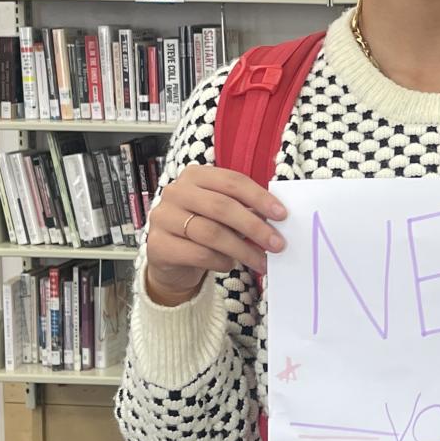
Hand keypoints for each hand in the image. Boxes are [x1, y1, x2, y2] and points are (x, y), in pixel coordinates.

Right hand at [142, 167, 286, 305]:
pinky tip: (230, 264)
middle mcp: (176, 192)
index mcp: (195, 176)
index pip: (232, 181)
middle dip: (254, 226)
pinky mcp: (157, 245)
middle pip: (222, 206)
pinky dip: (221, 261)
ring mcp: (163, 217)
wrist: (170, 259)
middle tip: (277, 243)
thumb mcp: (223, 215)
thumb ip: (245, 210)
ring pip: (211, 233)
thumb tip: (277, 219)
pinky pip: (198, 254)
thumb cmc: (203, 230)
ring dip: (242, 250)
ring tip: (261, 261)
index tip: (282, 215)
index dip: (259, 197)